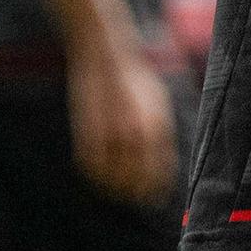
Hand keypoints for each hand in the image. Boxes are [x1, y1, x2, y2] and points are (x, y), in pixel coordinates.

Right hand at [70, 42, 179, 201]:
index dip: (155, 190)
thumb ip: (161, 135)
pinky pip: (90, 167)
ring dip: (112, 186)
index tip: (151, 196)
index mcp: (158, 128)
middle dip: (133, 192)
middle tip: (129, 193)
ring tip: (112, 184)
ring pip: (111, 180)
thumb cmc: (134, 79)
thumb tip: (162, 166)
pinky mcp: (88, 132)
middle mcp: (137, 135)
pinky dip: (93, 173)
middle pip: (136, 183)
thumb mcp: (158, 104)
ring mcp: (111, 134)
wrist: (106, 55)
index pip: (160, 174)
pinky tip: (97, 170)